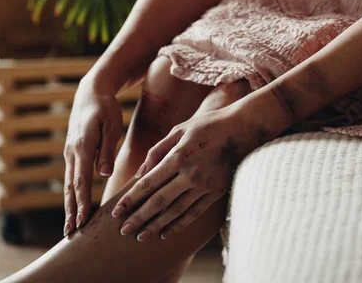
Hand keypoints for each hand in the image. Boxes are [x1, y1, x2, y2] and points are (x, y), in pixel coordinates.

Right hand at [63, 73, 122, 236]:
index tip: (82, 221)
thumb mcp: (111, 126)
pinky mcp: (73, 152)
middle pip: (71, 187)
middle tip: (70, 234)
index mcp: (82, 147)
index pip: (81, 181)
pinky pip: (72, 177)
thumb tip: (103, 173)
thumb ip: (107, 150)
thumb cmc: (105, 108)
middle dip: (71, 211)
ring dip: (69, 206)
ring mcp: (70, 153)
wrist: (91, 92)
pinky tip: (75, 206)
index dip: (81, 202)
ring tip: (70, 227)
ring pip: (69, 184)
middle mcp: (72, 152)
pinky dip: (72, 194)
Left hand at [110, 104, 265, 241]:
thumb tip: (140, 172)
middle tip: (123, 230)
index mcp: (178, 156)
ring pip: (176, 211)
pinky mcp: (217, 192)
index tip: (116, 210)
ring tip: (141, 236)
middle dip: (138, 217)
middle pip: (159, 201)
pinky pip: (194, 213)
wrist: (245, 128)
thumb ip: (158, 150)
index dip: (131, 199)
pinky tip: (165, 233)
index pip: (148, 183)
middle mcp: (191, 173)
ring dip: (156, 225)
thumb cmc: (209, 125)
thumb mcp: (180, 129)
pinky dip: (179, 225)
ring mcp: (205, 185)